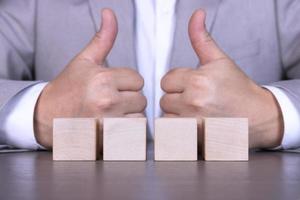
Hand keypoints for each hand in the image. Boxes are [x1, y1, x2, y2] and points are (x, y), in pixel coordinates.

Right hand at [34, 9, 146, 147]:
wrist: (49, 116)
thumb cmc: (68, 89)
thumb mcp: (85, 60)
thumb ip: (103, 38)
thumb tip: (109, 14)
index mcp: (102, 79)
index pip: (138, 79)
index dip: (127, 82)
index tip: (113, 85)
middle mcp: (106, 101)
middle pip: (141, 98)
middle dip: (130, 98)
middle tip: (111, 99)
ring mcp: (108, 123)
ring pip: (140, 116)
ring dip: (130, 115)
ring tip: (111, 112)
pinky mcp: (108, 140)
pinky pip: (133, 132)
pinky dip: (127, 129)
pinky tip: (112, 124)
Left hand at [160, 10, 282, 148]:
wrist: (256, 116)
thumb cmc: (238, 90)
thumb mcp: (219, 60)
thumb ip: (201, 38)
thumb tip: (196, 15)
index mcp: (198, 80)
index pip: (166, 80)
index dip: (178, 83)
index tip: (192, 85)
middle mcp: (193, 102)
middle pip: (164, 99)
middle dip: (177, 98)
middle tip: (196, 100)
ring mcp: (192, 123)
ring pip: (165, 116)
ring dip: (176, 115)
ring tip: (195, 113)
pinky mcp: (193, 139)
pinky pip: (171, 132)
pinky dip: (178, 129)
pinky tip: (194, 124)